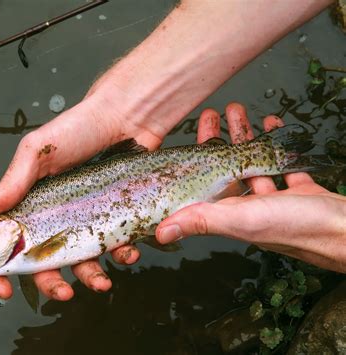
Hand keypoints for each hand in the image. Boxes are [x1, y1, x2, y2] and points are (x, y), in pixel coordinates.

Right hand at [0, 91, 164, 299]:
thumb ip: (13, 181)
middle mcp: (56, 216)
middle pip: (45, 262)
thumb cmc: (77, 129)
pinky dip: (121, 255)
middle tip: (63, 293)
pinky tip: (127, 251)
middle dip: (51, 283)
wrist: (126, 117)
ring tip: (102, 282)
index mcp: (30, 203)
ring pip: (82, 261)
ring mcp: (86, 219)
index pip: (6, 243)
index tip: (3, 289)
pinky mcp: (114, 217)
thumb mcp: (38, 151)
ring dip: (90, 278)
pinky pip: (115, 246)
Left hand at [156, 103, 345, 272]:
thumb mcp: (240, 220)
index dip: (194, 157)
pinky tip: (270, 125)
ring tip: (237, 110)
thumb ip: (201, 221)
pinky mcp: (296, 190)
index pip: (203, 182)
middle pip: (226, 166)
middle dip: (218, 138)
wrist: (345, 230)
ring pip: (252, 161)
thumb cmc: (294, 227)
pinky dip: (274, 143)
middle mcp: (247, 206)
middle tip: (213, 113)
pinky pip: (280, 162)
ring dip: (244, 136)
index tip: (190, 133)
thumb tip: (161, 234)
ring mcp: (272, 198)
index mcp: (228, 212)